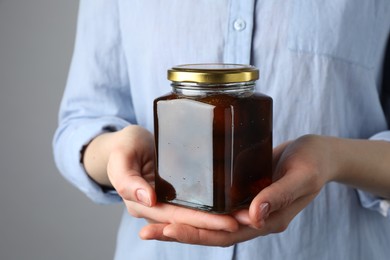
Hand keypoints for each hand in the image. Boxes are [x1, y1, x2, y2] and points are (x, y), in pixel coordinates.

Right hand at [105, 126, 237, 234]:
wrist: (126, 145)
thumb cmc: (122, 148)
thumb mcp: (121, 159)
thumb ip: (128, 180)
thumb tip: (149, 199)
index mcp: (142, 205)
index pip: (177, 217)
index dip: (203, 221)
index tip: (228, 222)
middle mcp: (158, 208)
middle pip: (191, 220)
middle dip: (220, 223)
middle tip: (250, 220)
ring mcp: (168, 201)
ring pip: (196, 214)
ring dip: (221, 217)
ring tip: (249, 215)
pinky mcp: (177, 192)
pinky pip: (197, 203)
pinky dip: (215, 206)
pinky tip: (234, 202)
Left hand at [141, 135, 333, 245]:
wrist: (318, 154)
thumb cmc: (313, 163)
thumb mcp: (301, 176)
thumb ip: (279, 195)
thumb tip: (253, 216)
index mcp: (268, 220)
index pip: (227, 235)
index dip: (197, 233)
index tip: (168, 229)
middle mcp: (253, 218)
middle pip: (212, 232)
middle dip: (179, 232)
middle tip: (147, 230)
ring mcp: (247, 207)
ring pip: (211, 221)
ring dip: (183, 222)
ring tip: (152, 220)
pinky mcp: (242, 193)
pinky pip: (216, 205)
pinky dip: (196, 207)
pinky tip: (177, 200)